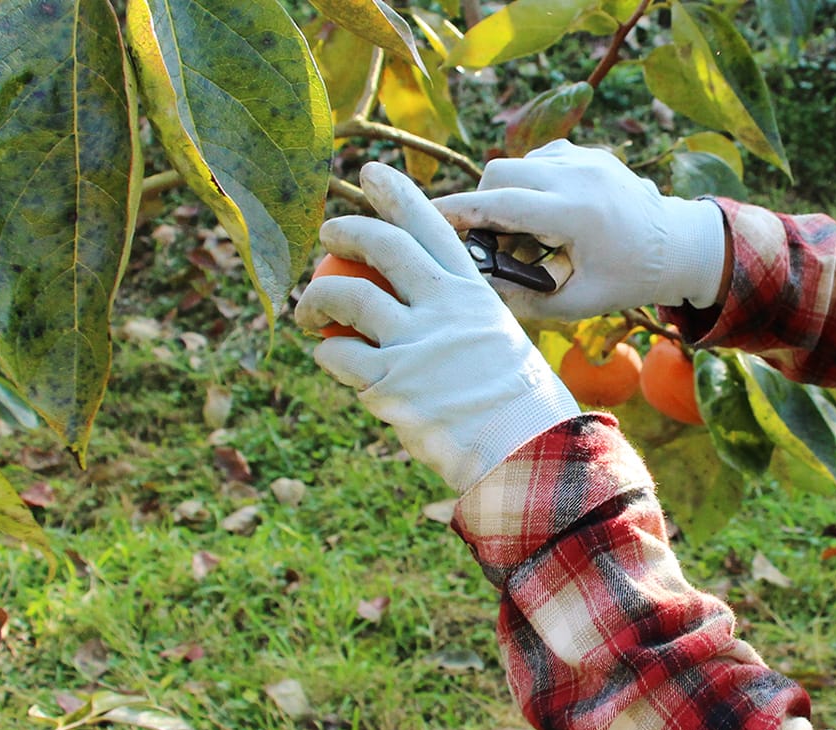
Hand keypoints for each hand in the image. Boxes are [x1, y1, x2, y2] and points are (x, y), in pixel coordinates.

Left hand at [294, 162, 581, 491]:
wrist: (527, 452)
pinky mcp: (391, 383)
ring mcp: (416, 343)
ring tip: (308, 311)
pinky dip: (327, 353)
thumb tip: (418, 309)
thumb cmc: (519, 406)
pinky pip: (338, 355)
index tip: (369, 172)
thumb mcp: (500, 342)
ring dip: (316, 298)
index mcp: (474, 293)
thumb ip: (459, 319)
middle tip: (327, 236)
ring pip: (345, 297)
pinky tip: (330, 357)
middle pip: (381, 246)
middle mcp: (444, 307)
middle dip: (344, 231)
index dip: (396, 193)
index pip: (431, 226)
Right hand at [431, 140, 727, 320]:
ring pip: (520, 161)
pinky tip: (548, 212)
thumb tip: (479, 291)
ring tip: (526, 231)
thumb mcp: (580, 302)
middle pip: (501, 172)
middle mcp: (578, 175)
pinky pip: (543, 157)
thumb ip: (526, 300)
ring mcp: (586, 158)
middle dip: (483, 200)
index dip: (460, 209)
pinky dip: (532, 181)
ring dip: (509, 190)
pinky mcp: (590, 152)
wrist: (681, 245)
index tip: (428, 215)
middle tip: (488, 237)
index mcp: (576, 213)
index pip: (501, 202)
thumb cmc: (631, 279)